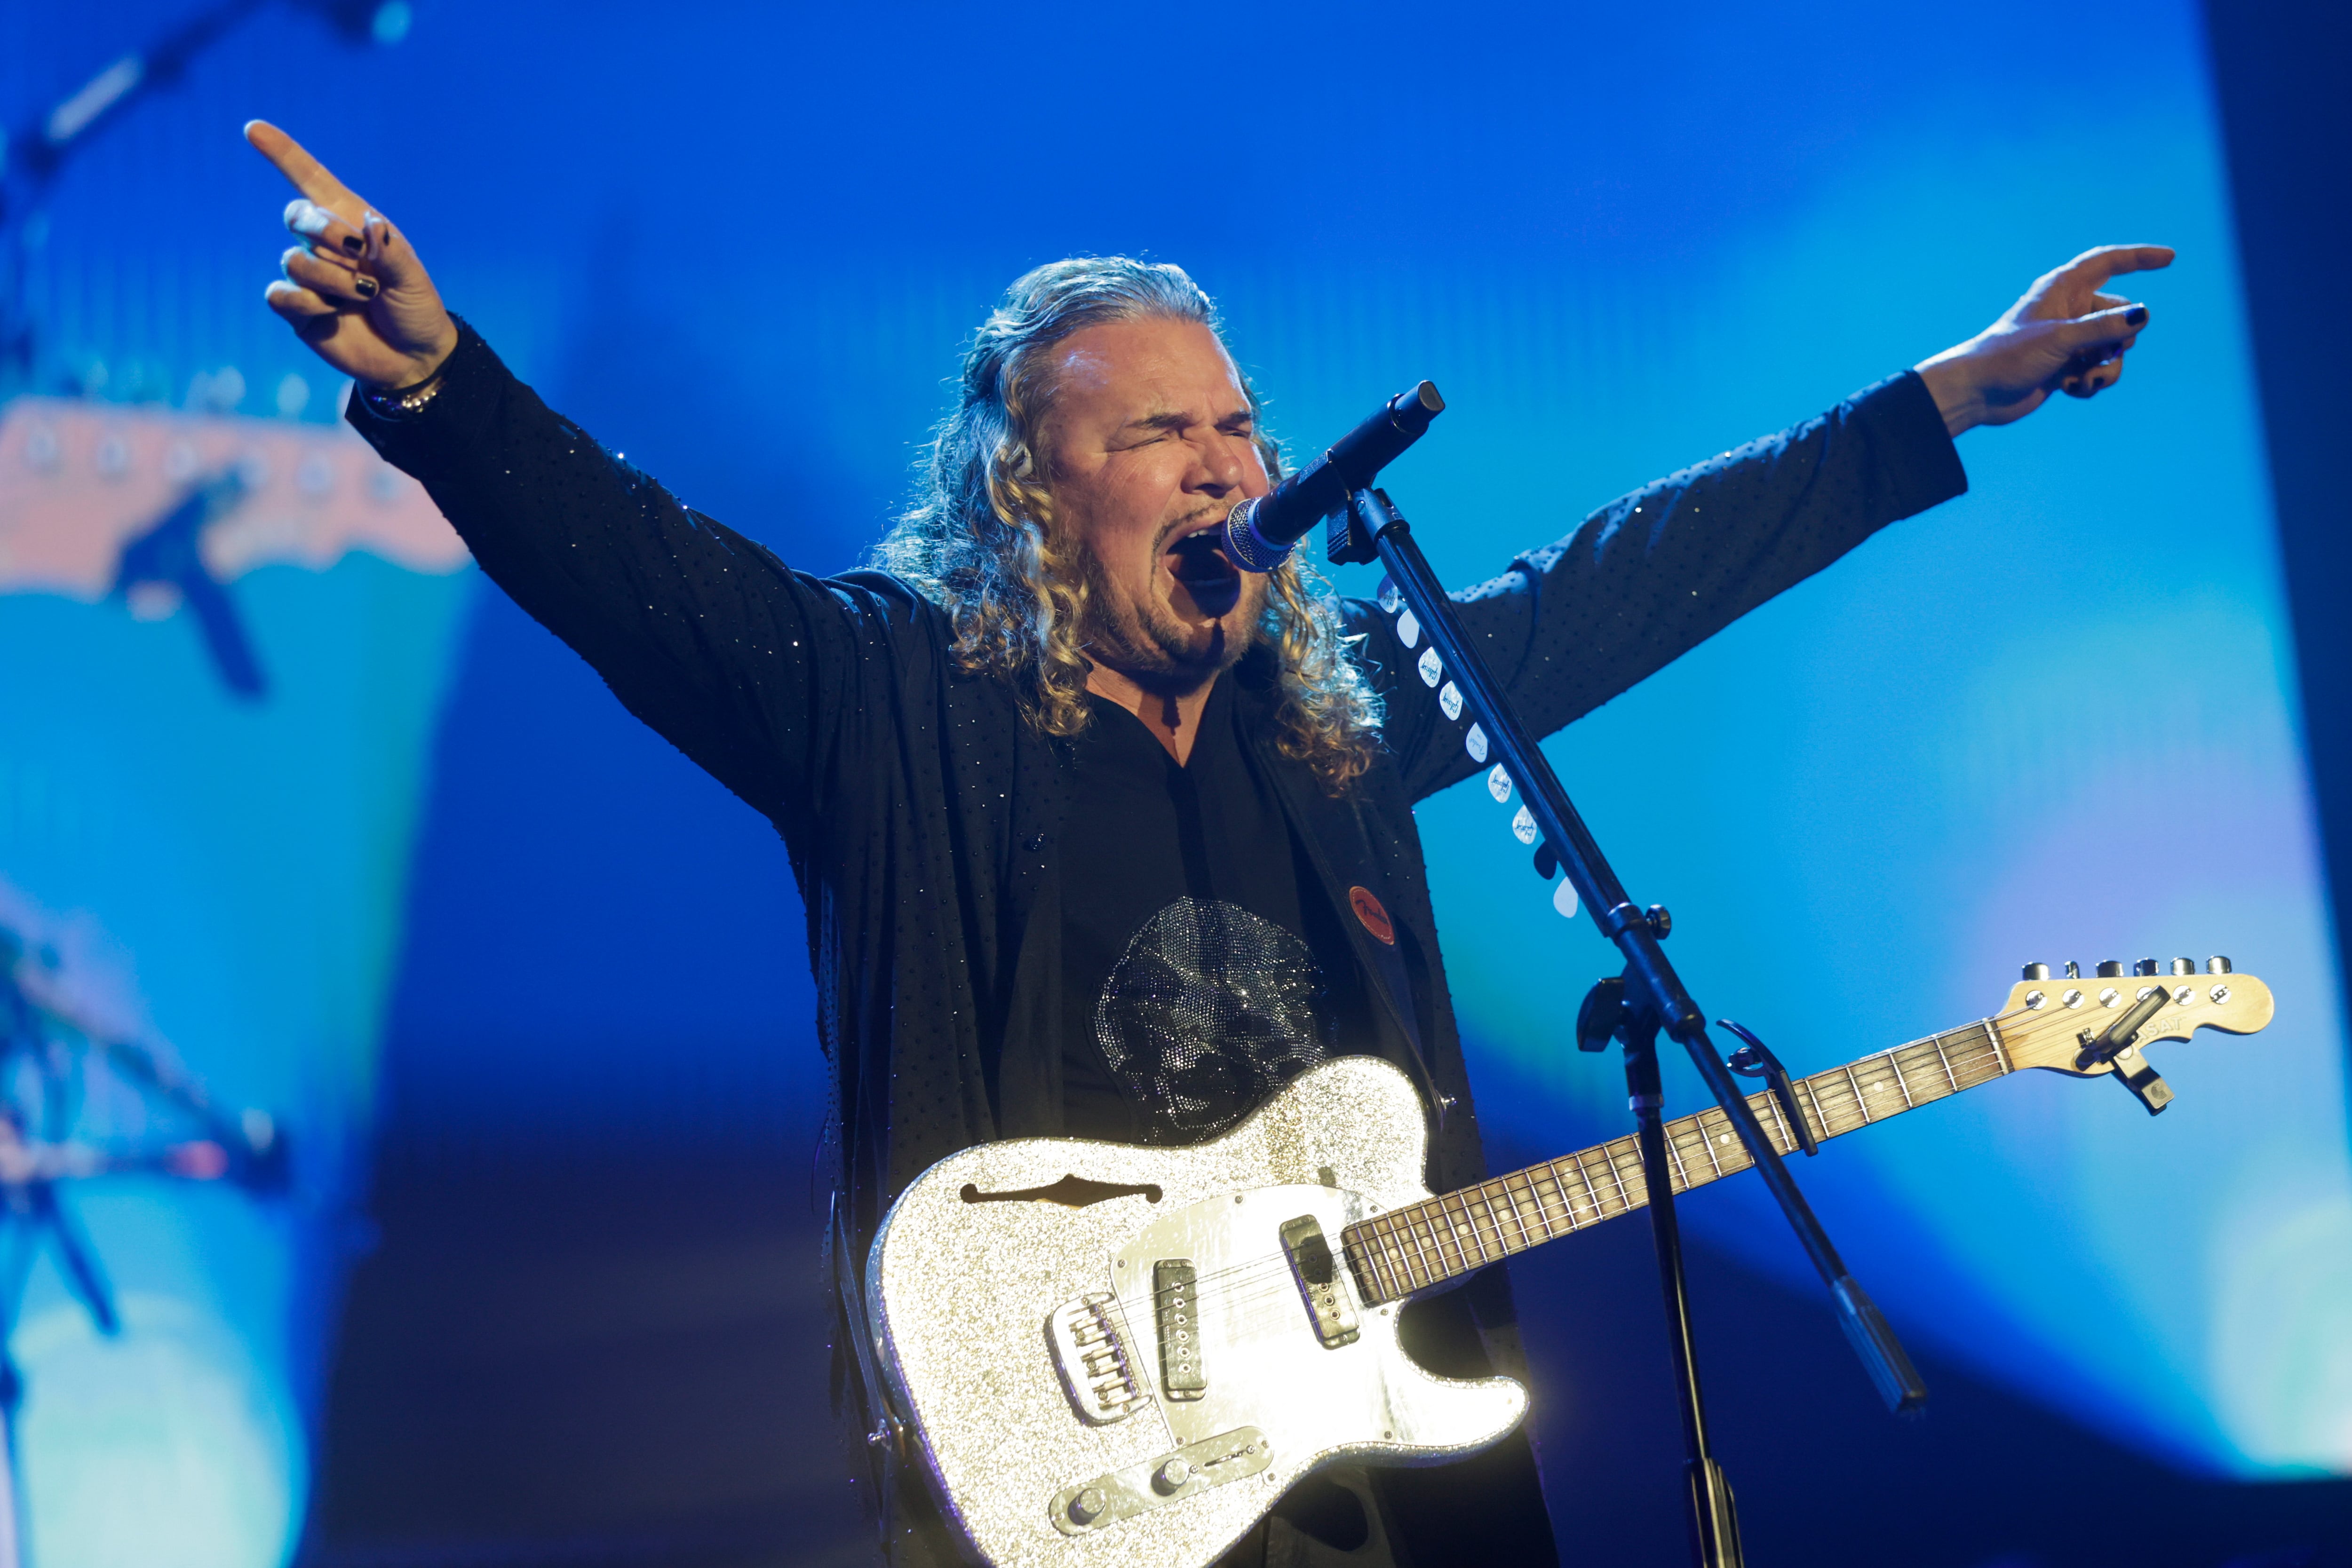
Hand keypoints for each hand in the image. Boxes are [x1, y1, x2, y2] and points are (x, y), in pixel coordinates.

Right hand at [245, 120, 458, 388]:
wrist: (414, 357)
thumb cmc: (416, 309)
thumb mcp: (413, 279)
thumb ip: (391, 251)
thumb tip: (369, 224)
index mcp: (354, 225)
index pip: (311, 181)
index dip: (283, 155)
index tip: (253, 129)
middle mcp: (325, 246)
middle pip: (297, 216)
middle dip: (323, 230)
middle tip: (357, 254)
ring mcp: (309, 276)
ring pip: (293, 261)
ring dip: (330, 279)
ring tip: (363, 296)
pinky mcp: (297, 309)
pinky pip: (280, 294)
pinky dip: (308, 303)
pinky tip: (333, 314)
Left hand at [1914, 245, 2174, 435]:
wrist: (1976, 393)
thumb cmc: (2008, 357)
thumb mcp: (2061, 338)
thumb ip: (2104, 327)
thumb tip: (2142, 315)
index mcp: (2063, 288)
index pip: (2108, 262)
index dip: (2139, 258)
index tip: (2170, 258)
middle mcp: (2068, 309)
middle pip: (2121, 313)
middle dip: (2120, 338)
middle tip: (2098, 354)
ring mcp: (2069, 339)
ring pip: (2114, 346)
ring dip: (2107, 366)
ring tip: (2082, 378)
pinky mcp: (2066, 365)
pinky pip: (2100, 368)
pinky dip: (2093, 380)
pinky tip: (2072, 389)